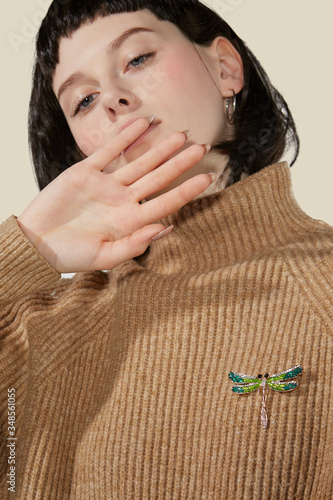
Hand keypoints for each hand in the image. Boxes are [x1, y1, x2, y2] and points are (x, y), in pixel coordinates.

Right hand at [17, 118, 213, 272]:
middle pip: (158, 178)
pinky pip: (109, 151)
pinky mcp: (85, 172)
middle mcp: (123, 201)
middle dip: (179, 163)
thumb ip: (136, 244)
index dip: (187, 191)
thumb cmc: (70, 256)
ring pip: (138, 162)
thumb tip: (167, 227)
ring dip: (158, 148)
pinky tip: (142, 125)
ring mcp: (106, 185)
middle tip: (201, 147)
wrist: (37, 244)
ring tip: (180, 135)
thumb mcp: (105, 258)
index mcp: (130, 222)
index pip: (165, 202)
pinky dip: (125, 138)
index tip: (207, 178)